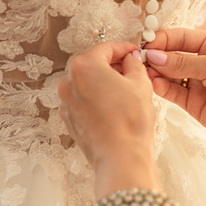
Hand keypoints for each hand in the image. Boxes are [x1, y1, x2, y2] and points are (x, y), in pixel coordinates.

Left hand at [58, 42, 158, 196]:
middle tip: (131, 69)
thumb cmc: (130, 121)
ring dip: (104, 82)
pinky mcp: (68, 119)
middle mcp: (68, 82)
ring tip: (125, 90)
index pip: (105, 48)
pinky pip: (82, 101)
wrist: (120, 157)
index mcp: (84, 66)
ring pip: (86, 83)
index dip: (123, 48)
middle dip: (112, 65)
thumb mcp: (140, 84)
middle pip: (92, 64)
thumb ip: (134, 65)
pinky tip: (113, 106)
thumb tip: (130, 60)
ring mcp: (65, 102)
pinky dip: (96, 99)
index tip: (133, 52)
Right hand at [144, 28, 205, 161]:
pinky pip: (172, 92)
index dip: (162, 39)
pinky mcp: (192, 102)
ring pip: (169, 74)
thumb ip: (182, 62)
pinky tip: (154, 84)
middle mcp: (202, 61)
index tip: (146, 43)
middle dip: (156, 56)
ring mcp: (196, 82)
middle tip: (140, 59)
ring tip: (144, 72)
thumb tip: (153, 55)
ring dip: (156, 72)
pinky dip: (161, 87)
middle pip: (171, 55)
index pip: (180, 37)